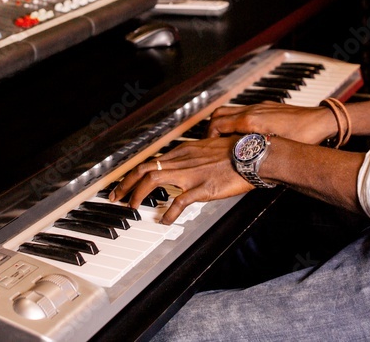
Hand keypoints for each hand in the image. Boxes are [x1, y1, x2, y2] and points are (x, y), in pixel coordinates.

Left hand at [109, 136, 252, 224]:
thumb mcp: (209, 148)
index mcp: (184, 151)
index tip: (124, 183)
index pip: (151, 161)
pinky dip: (168, 212)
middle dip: (125, 183)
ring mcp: (192, 173)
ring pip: (154, 180)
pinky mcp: (203, 187)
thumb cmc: (236, 152)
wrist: (254, 154)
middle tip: (116, 196)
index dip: (133, 173)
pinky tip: (164, 220)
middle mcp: (183, 160)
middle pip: (144, 169)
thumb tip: (184, 165)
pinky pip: (180, 201)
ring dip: (138, 194)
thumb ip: (194, 156)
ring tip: (132, 207)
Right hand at [208, 102, 335, 144]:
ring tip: (225, 139)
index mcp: (250, 121)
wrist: (321, 121)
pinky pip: (243, 110)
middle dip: (211, 128)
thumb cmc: (303, 137)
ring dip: (223, 123)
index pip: (217, 124)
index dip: (208, 136)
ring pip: (230, 110)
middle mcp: (252, 111)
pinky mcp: (267, 106)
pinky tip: (245, 133)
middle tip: (211, 142)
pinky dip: (236, 120)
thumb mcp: (276, 149)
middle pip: (219, 114)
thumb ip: (255, 153)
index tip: (207, 147)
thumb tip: (241, 164)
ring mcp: (259, 107)